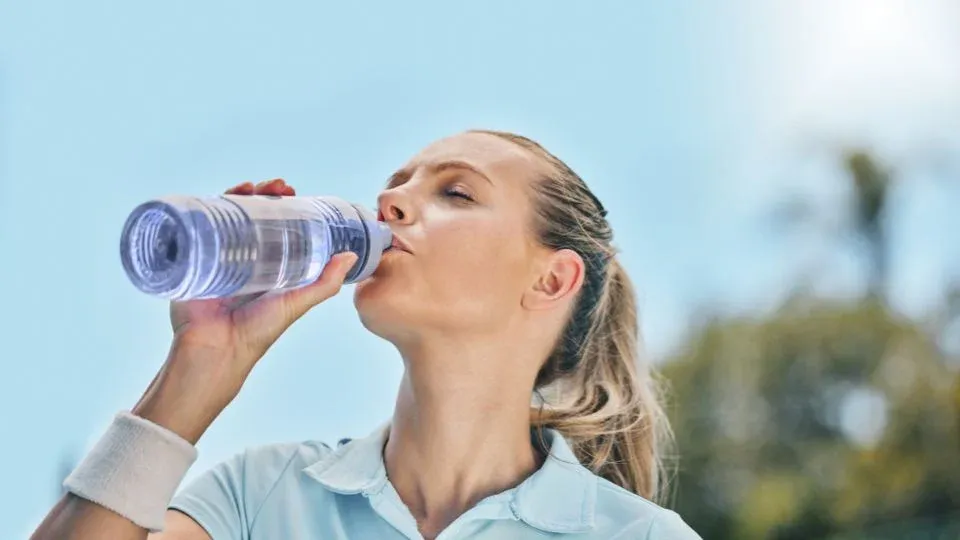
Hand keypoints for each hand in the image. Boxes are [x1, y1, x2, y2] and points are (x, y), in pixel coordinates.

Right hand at [132, 179, 357, 443]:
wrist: (216, 350)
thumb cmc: (257, 332)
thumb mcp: (295, 303)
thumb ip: (324, 284)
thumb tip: (351, 256)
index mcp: (266, 263)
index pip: (274, 223)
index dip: (282, 204)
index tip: (291, 191)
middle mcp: (241, 255)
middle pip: (249, 213)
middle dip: (261, 194)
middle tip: (275, 186)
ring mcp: (215, 254)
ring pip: (224, 215)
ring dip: (235, 194)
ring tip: (250, 187)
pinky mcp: (191, 259)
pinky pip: (195, 228)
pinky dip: (202, 208)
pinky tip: (214, 196)